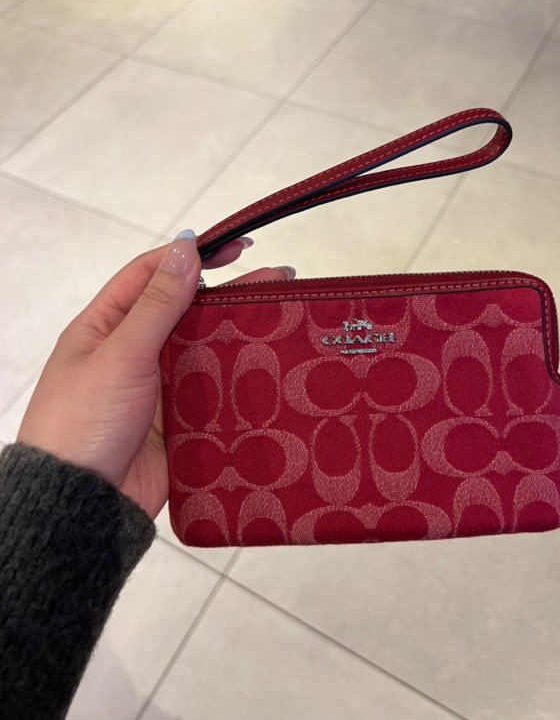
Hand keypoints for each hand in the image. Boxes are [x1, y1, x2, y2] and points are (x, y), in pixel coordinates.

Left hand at [17, 231, 292, 519]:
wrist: (83, 504)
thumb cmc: (83, 422)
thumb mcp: (120, 353)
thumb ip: (157, 303)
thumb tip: (183, 248)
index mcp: (107, 326)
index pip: (153, 276)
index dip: (192, 256)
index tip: (235, 247)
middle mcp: (134, 351)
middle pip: (188, 311)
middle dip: (230, 293)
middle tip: (279, 279)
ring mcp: (160, 386)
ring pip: (206, 349)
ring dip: (239, 331)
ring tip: (283, 314)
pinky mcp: (181, 419)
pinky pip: (214, 389)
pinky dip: (239, 376)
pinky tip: (269, 362)